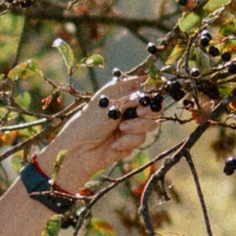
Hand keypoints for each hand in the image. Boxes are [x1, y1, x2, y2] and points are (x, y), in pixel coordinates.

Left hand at [38, 72, 159, 202]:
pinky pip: (141, 139)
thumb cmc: (90, 123)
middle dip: (149, 110)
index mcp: (120, 93)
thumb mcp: (111, 106)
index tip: (157, 90)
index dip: (153, 87)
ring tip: (121, 129)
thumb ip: (133, 97)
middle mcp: (127, 107)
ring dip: (136, 127)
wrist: (79, 151)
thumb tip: (152, 91)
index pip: (143, 85)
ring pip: (150, 124)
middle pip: (153, 105)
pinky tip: (114, 145)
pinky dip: (128, 141)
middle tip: (140, 112)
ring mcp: (130, 125)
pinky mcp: (131, 141)